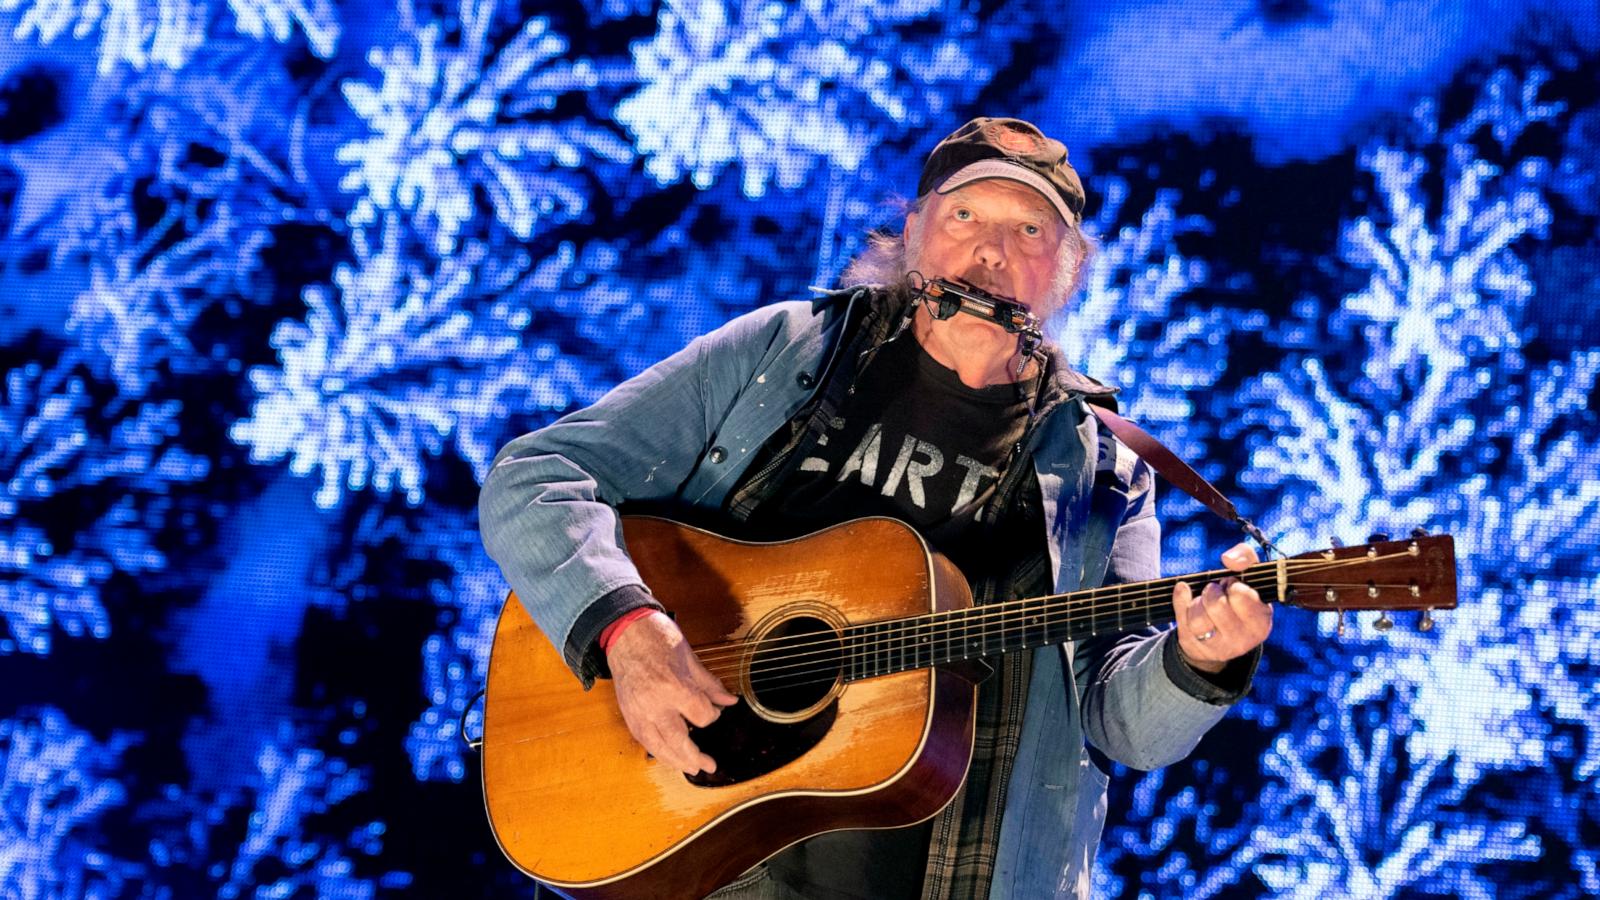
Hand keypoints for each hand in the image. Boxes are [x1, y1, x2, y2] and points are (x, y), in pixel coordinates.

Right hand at [607, 611, 737, 774]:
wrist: (624, 631)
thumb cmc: (656, 637)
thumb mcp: (689, 658)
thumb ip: (709, 684)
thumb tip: (728, 700)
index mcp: (675, 687)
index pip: (702, 716)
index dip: (713, 716)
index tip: (715, 711)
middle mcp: (655, 705)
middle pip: (679, 743)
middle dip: (695, 757)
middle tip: (709, 765)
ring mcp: (639, 712)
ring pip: (658, 748)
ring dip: (675, 761)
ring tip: (690, 768)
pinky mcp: (628, 714)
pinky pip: (644, 740)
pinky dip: (657, 751)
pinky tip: (667, 755)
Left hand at [1170, 543, 1272, 672]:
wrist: (1224, 632)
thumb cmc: (1238, 599)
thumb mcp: (1249, 578)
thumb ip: (1246, 557)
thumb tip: (1228, 558)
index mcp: (1260, 622)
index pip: (1240, 595)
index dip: (1233, 584)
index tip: (1233, 586)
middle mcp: (1242, 639)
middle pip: (1216, 605)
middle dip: (1212, 591)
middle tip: (1216, 591)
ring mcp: (1218, 647)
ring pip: (1198, 619)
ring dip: (1197, 602)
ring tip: (1204, 601)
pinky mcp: (1196, 647)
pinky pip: (1180, 620)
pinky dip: (1180, 601)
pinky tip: (1185, 594)